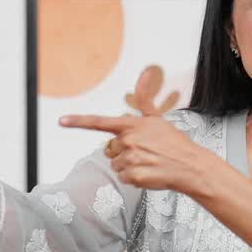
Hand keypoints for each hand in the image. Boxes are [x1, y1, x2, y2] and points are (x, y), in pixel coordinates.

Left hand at [59, 113, 206, 191]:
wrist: (189, 165)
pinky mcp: (133, 175)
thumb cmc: (174, 143)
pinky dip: (134, 178)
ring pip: (115, 165)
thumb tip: (145, 73)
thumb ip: (144, 99)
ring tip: (147, 162)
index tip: (62, 121)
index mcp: (131, 125)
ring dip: (128, 166)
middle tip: (142, 152)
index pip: (99, 122)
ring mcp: (130, 158)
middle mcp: (128, 140)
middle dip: (122, 152)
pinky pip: (123, 177)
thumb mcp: (157, 118)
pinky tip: (148, 172)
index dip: (78, 121)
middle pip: (109, 150)